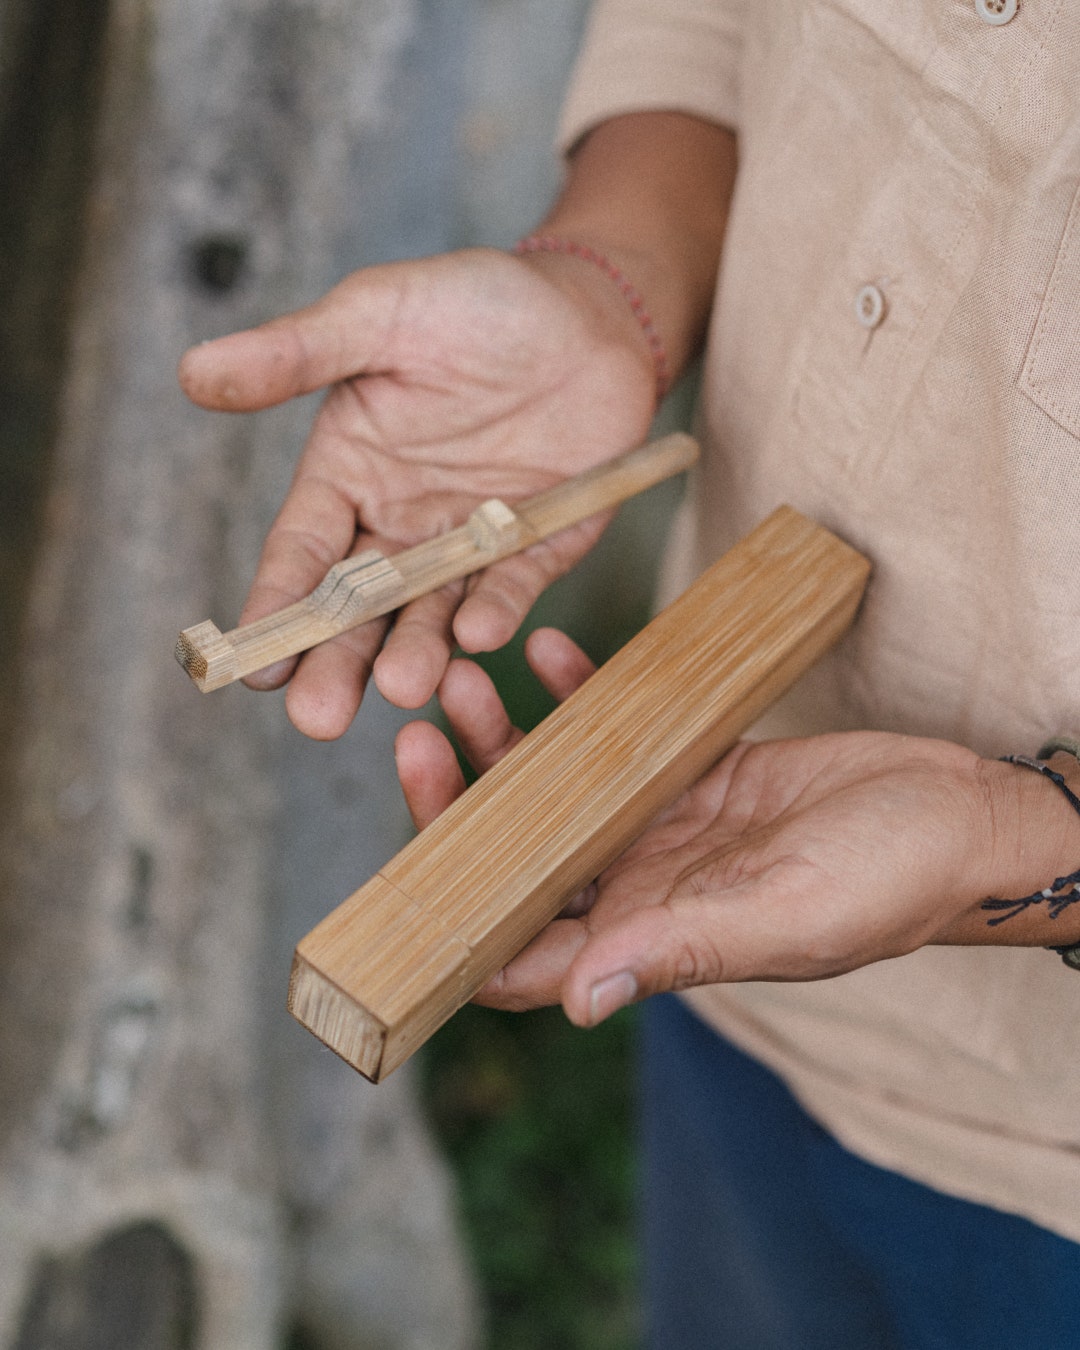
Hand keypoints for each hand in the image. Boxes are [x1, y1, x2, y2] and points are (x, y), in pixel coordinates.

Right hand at [179, 248, 655, 737]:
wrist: (588, 311)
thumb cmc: (476, 302)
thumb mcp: (378, 314)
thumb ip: (295, 353)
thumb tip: (192, 373)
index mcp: (349, 475)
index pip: (302, 553)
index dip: (277, 607)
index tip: (252, 666)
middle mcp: (402, 523)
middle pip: (360, 607)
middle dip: (338, 662)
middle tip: (317, 718)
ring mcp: (470, 542)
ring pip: (432, 611)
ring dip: (417, 651)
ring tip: (404, 687)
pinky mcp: (538, 547)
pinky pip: (512, 586)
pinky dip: (496, 610)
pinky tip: (477, 635)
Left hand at [397, 632, 1079, 1025]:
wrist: (958, 811)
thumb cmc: (894, 878)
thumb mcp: (792, 912)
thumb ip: (688, 946)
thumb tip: (581, 998)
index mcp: (653, 940)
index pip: (524, 955)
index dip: (454, 927)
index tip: (400, 873)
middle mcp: (640, 888)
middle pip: (515, 857)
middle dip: (456, 805)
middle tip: (421, 737)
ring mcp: (658, 825)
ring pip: (549, 787)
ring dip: (500, 739)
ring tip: (462, 678)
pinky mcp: (686, 769)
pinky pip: (610, 731)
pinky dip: (573, 695)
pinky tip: (545, 652)